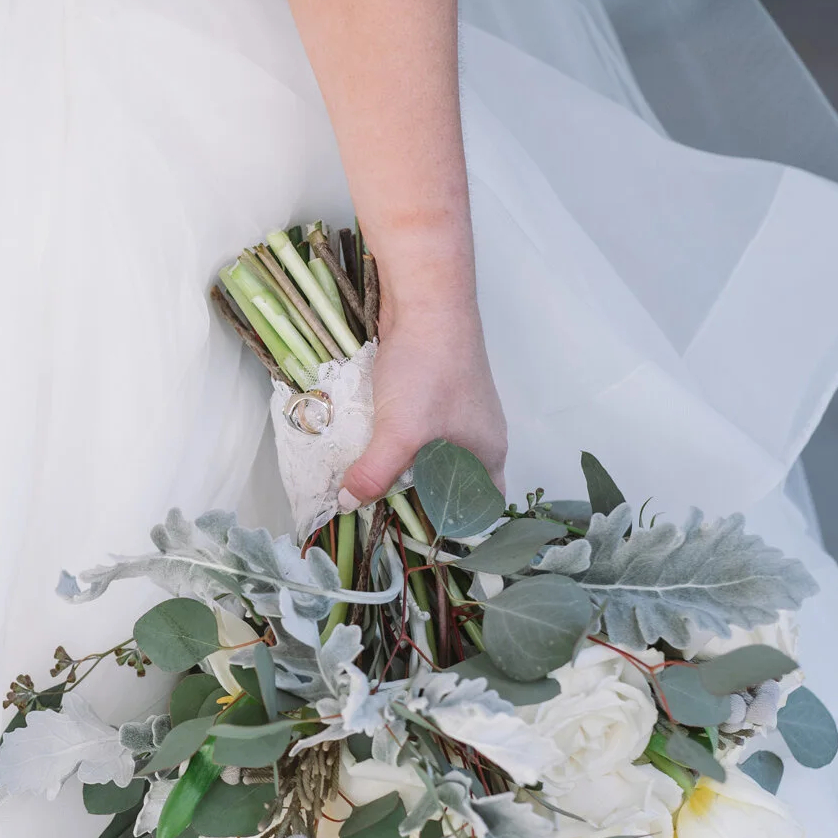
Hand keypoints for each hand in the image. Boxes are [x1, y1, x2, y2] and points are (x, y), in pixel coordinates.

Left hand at [338, 293, 507, 507]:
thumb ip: (376, 474)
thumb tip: (348, 504)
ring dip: (405, 467)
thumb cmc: (429, 370)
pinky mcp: (435, 391)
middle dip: (419, 498)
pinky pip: (417, 428)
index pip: (480, 507)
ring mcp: (457, 411)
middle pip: (452, 483)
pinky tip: (370, 442)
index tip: (419, 537)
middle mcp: (478, 436)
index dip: (455, 525)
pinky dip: (396, 439)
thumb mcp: (400, 432)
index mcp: (488, 455)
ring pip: (431, 454)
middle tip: (385, 515)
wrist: (427, 301)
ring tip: (373, 482)